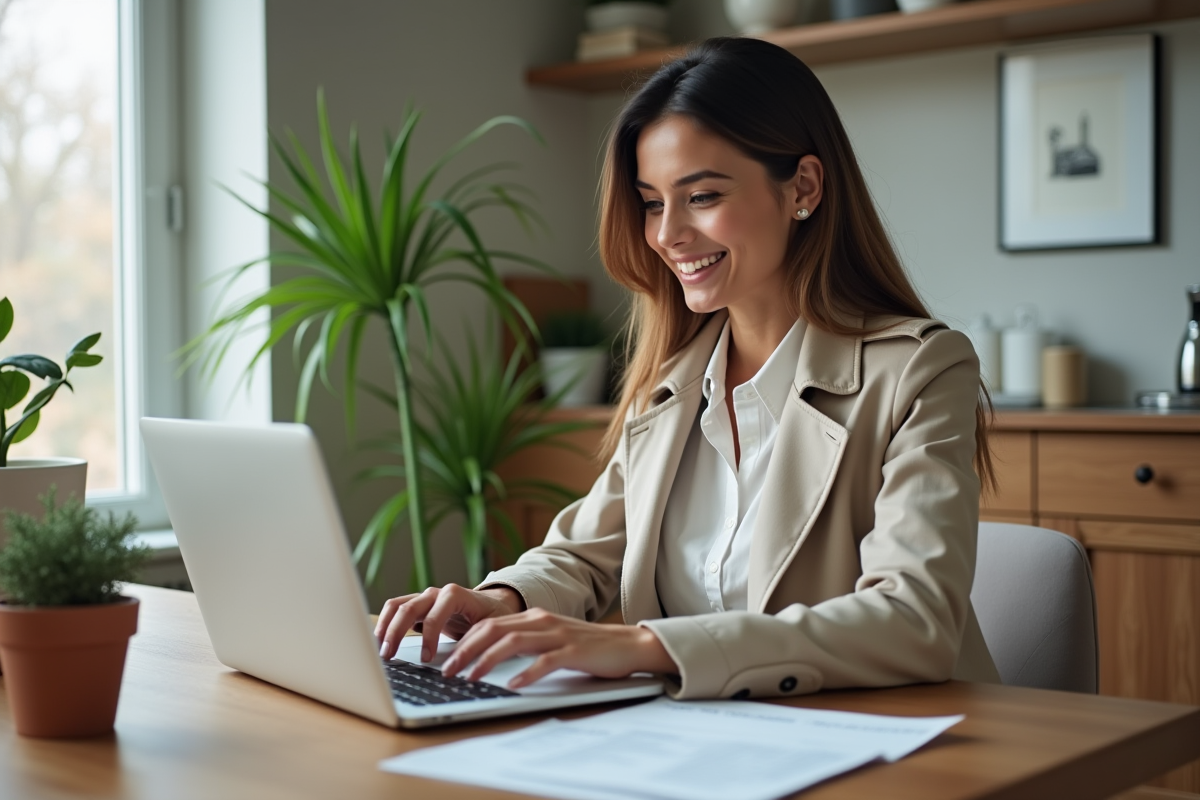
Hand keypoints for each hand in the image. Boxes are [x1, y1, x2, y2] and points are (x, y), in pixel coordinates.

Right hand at [375, 584, 523, 661]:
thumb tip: (462, 661)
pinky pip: (395, 610)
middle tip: (390, 656)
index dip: (428, 637)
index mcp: (455, 595)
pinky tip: (381, 642)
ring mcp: (424, 598)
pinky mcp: (418, 607)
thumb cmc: (492, 615)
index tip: (426, 659)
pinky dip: (385, 624)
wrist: (491, 604)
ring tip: (381, 650)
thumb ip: (478, 639)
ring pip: (396, 606)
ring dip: (385, 627)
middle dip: (396, 633)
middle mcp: (436, 593)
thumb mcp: (492, 627)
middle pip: (409, 608)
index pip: (434, 615)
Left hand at [441, 608, 678, 688]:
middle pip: (494, 630)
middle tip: (448, 671)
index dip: (464, 641)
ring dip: (487, 660)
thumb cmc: (588, 648)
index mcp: (534, 617)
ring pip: (513, 643)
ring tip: (471, 678)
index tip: (447, 659)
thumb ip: (526, 644)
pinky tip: (513, 684)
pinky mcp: (574, 651)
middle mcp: (542, 621)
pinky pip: (545, 661)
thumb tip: (490, 660)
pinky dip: (526, 673)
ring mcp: (558, 635)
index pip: (489, 624)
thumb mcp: (551, 640)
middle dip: (466, 650)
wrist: (629, 644)